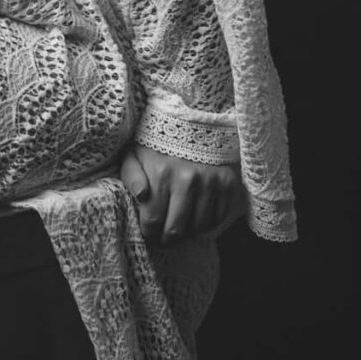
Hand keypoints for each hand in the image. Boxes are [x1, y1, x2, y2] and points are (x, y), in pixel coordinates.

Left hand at [118, 143, 247, 243]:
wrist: (197, 120)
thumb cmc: (160, 142)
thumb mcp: (136, 154)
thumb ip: (131, 177)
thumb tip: (141, 197)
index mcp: (162, 173)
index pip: (153, 220)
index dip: (149, 233)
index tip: (149, 234)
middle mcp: (188, 180)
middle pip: (176, 229)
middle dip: (166, 239)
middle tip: (163, 238)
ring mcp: (211, 182)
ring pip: (198, 227)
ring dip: (188, 232)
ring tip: (180, 226)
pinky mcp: (228, 184)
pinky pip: (218, 218)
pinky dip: (207, 223)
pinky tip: (197, 216)